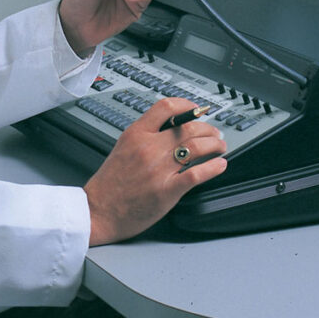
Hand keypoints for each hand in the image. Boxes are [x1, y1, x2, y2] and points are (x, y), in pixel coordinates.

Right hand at [83, 97, 227, 245]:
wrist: (98, 211)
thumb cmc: (110, 183)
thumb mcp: (123, 146)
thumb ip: (145, 134)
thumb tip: (170, 127)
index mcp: (136, 134)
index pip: (166, 107)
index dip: (188, 105)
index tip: (197, 109)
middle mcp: (148, 148)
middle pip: (188, 127)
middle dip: (208, 128)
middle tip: (214, 132)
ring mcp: (158, 169)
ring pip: (196, 147)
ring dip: (214, 145)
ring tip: (220, 147)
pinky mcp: (166, 191)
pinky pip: (196, 174)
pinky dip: (213, 168)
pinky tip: (220, 165)